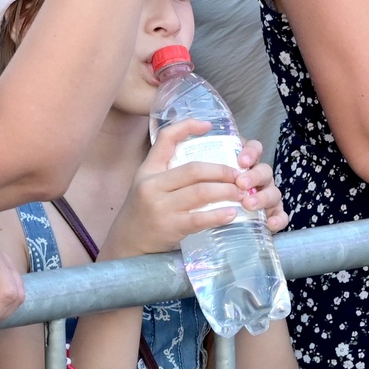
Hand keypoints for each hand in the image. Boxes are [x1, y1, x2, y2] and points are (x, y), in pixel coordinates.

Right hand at [105, 127, 282, 260]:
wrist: (126, 244)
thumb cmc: (143, 211)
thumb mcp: (147, 184)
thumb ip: (167, 170)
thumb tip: (202, 156)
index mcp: (148, 170)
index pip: (166, 139)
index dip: (187, 126)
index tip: (208, 124)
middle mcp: (152, 185)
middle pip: (194, 170)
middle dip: (222, 171)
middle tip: (241, 175)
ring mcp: (160, 207)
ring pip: (201, 193)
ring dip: (226, 191)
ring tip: (242, 193)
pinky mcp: (169, 227)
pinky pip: (199, 219)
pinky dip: (218, 215)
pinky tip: (231, 214)